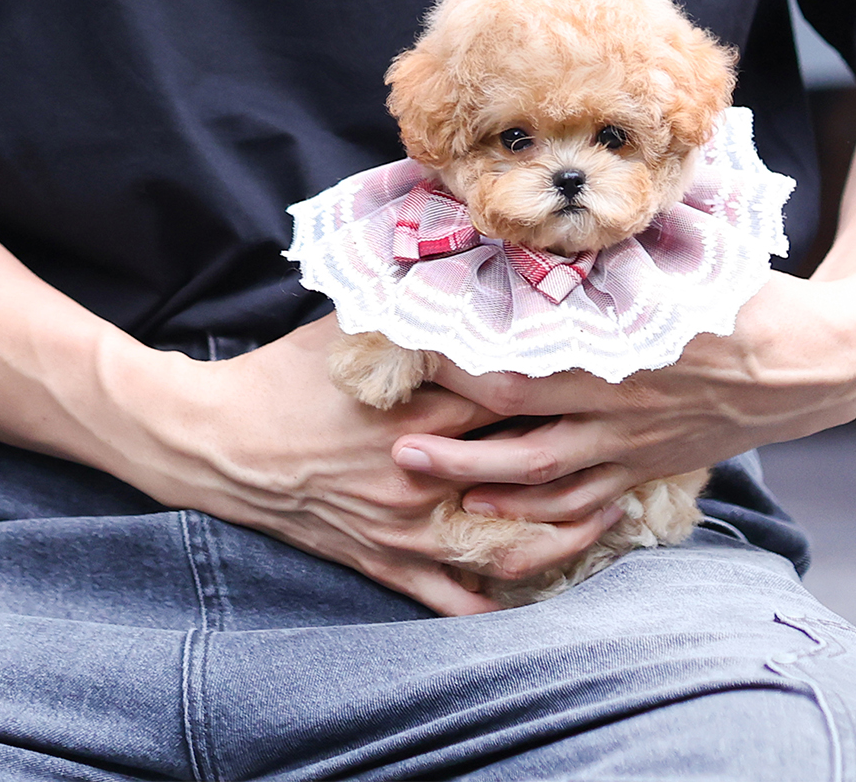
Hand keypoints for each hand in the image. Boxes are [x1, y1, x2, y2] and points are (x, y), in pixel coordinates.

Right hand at [104, 319, 632, 615]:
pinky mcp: (382, 561)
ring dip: (562, 536)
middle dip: (581, 458)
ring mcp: (403, 524)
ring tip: (606, 517)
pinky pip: (450, 595)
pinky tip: (539, 591)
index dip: (563, 388)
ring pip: (503, 543)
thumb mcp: (345, 325)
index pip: (508, 397)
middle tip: (636, 442)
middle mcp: (419, 471)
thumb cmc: (282, 376)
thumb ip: (407, 302)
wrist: (219, 444)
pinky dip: (495, 599)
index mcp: (414, 406)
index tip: (613, 373)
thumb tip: (458, 256)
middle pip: (521, 470)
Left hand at [388, 274, 855, 526]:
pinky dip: (538, 514)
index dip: (463, 353)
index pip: (525, 352)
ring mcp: (634, 441)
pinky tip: (498, 512)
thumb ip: (619, 241)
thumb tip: (558, 203)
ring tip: (420, 472)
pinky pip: (585, 502)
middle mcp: (619, 399)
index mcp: (622, 342)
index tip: (412, 341)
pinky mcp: (649, 465)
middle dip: (452, 429)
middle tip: (393, 427)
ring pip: (543, 476)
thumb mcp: (685, 253)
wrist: (813, 363)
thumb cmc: (743, 294)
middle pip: (517, 420)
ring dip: (478, 480)